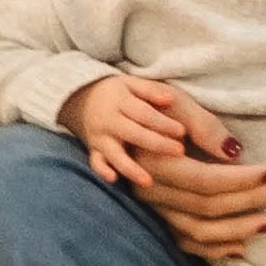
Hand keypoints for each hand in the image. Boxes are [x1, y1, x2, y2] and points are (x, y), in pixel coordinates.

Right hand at [61, 74, 190, 188]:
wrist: (84, 97)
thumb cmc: (117, 92)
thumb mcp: (131, 83)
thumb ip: (150, 90)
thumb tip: (170, 99)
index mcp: (120, 101)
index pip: (144, 114)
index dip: (163, 123)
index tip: (182, 131)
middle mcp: (108, 120)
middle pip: (134, 134)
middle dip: (157, 144)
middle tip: (179, 151)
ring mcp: (99, 137)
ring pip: (115, 154)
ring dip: (131, 168)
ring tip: (149, 181)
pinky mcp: (93, 150)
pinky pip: (96, 162)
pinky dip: (102, 171)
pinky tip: (114, 180)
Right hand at [139, 91, 265, 260]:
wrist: (123, 123)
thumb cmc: (155, 109)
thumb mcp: (176, 103)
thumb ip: (204, 127)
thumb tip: (234, 152)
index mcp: (154, 162)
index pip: (204, 180)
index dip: (240, 180)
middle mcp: (150, 191)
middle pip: (205, 206)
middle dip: (248, 200)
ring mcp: (152, 210)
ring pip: (197, 231)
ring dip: (237, 230)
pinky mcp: (157, 221)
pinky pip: (186, 244)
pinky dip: (214, 249)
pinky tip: (242, 247)